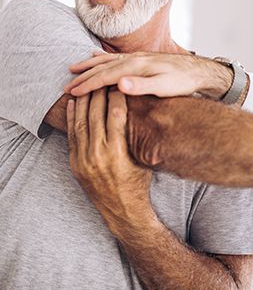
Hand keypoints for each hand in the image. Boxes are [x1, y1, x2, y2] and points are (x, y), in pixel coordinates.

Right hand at [65, 52, 232, 99]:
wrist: (199, 72)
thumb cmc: (183, 82)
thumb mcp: (165, 87)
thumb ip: (142, 86)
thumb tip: (119, 84)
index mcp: (137, 67)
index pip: (106, 76)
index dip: (87, 85)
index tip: (72, 92)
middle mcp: (135, 59)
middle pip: (103, 66)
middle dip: (84, 76)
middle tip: (66, 86)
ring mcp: (139, 57)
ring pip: (108, 60)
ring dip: (90, 65)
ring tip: (73, 68)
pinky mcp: (143, 58)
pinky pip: (117, 57)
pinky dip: (103, 57)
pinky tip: (96, 57)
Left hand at [67, 87, 153, 235]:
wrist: (122, 211)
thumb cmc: (139, 183)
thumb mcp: (143, 158)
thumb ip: (138, 136)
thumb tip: (144, 111)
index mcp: (118, 152)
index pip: (116, 115)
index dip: (117, 96)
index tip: (119, 82)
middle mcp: (98, 155)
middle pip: (96, 115)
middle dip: (99, 94)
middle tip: (102, 78)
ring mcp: (83, 160)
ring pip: (80, 122)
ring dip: (83, 102)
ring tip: (87, 85)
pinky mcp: (75, 164)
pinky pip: (71, 135)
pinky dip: (71, 117)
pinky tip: (73, 104)